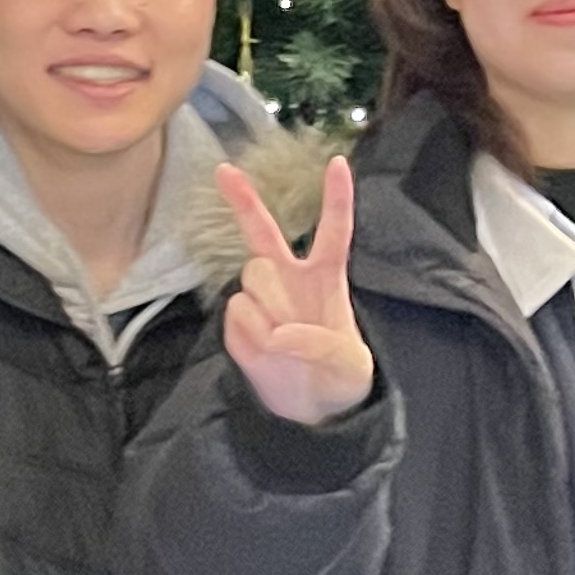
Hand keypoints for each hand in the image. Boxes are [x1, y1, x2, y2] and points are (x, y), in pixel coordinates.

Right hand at [219, 157, 373, 426]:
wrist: (310, 411)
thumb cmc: (341, 380)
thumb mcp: (351, 368)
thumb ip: (322, 346)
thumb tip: (280, 335)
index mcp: (327, 278)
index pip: (334, 232)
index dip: (336, 198)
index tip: (338, 163)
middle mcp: (289, 279)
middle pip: (262, 234)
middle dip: (243, 200)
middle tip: (224, 170)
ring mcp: (261, 299)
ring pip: (252, 278)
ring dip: (267, 309)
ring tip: (282, 344)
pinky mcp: (238, 323)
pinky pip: (236, 315)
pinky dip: (249, 337)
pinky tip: (264, 355)